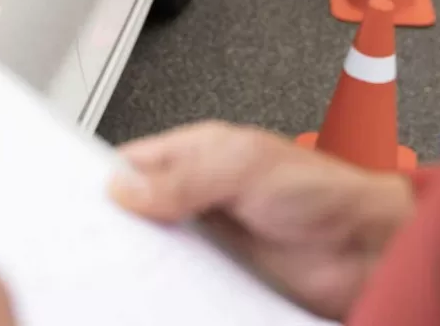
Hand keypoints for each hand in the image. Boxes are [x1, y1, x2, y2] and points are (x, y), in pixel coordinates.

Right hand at [109, 121, 414, 320]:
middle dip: (114, 219)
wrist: (365, 248)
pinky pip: (179, 277)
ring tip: (113, 266)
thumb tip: (127, 187)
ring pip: (154, 244)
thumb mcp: (244, 166)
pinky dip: (163, 283)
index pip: (134, 160)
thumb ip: (183, 178)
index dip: (103, 175)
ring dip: (138, 254)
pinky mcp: (219, 272)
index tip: (74, 196)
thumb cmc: (320, 190)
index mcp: (198, 152)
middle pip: (138, 206)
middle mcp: (198, 192)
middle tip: (87, 238)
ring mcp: (208, 234)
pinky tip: (152, 288)